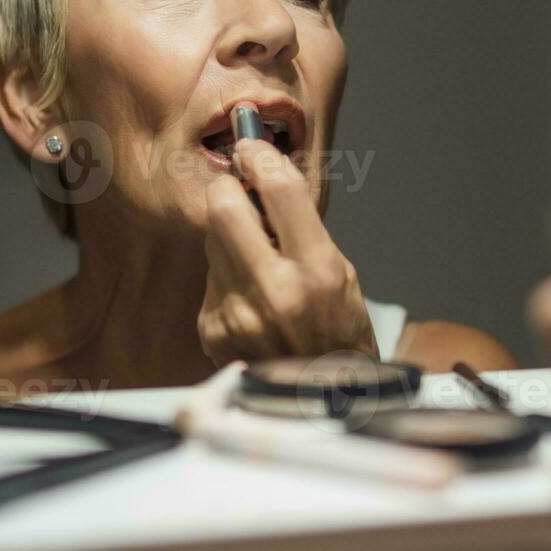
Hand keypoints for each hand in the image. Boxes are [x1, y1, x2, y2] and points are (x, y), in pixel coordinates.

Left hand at [198, 138, 378, 362]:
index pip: (280, 189)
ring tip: (259, 264)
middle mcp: (275, 293)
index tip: (253, 146)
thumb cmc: (340, 335)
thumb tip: (261, 177)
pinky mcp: (213, 331)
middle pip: (223, 205)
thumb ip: (300, 229)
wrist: (324, 404)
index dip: (261, 155)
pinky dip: (227, 280)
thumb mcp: (341, 275)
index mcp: (318, 273)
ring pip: (212, 240)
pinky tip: (251, 303)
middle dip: (229, 190)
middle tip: (241, 192)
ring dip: (230, 239)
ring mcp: (238, 315)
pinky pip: (210, 279)